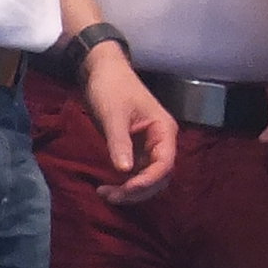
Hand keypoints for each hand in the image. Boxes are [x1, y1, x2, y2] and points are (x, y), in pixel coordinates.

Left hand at [79, 42, 179, 205]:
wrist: (102, 71)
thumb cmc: (111, 88)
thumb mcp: (113, 115)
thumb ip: (119, 142)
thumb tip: (124, 171)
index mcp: (164, 130)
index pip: (165, 164)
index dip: (148, 181)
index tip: (126, 189)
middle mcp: (161, 140)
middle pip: (159, 176)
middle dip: (138, 190)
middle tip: (110, 196)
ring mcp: (149, 146)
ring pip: (148, 177)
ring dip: (131, 190)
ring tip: (105, 193)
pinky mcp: (136, 148)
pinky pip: (136, 172)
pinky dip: (124, 182)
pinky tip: (108, 186)